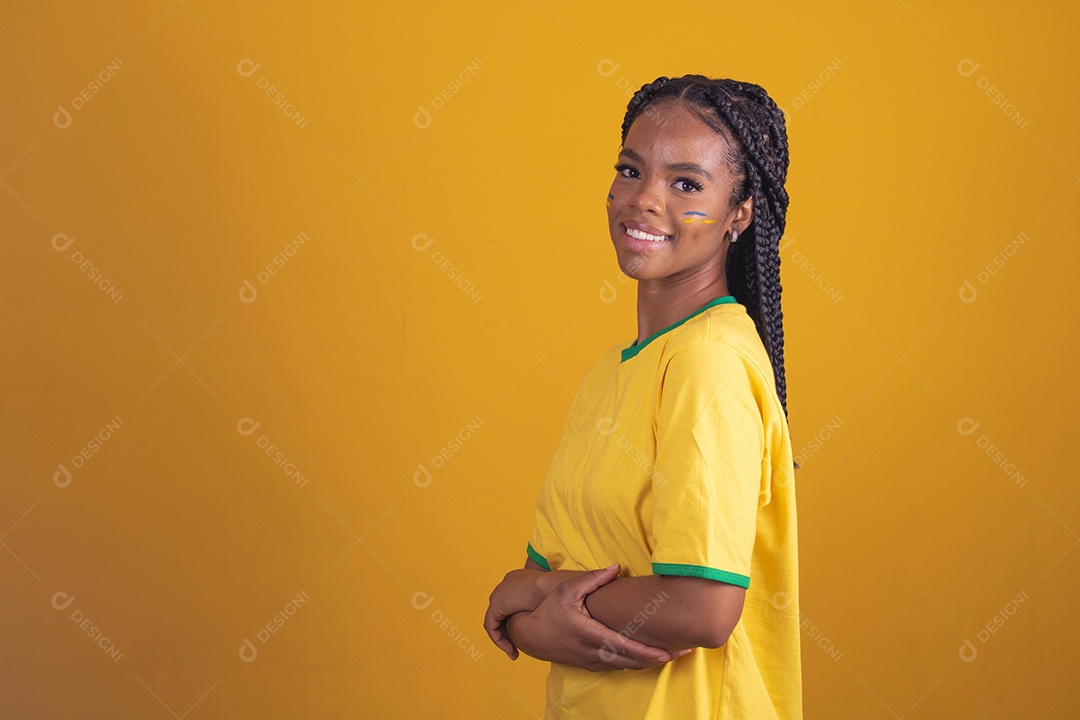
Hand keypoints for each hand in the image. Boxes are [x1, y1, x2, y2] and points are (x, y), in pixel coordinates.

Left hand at [485, 567, 588, 656]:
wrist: (552, 587)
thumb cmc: (557, 593)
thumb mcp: (552, 597)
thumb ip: (546, 605)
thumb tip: (552, 620)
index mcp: (517, 580)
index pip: (511, 604)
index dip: (518, 622)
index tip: (526, 636)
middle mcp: (505, 586)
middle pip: (502, 615)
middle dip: (508, 633)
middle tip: (517, 649)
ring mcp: (499, 594)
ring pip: (495, 622)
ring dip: (503, 639)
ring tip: (514, 653)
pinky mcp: (496, 604)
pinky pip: (491, 626)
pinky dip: (499, 640)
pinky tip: (511, 650)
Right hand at [503, 564, 690, 670]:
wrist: (531, 636)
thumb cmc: (550, 611)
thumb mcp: (568, 591)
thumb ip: (593, 579)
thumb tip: (616, 567)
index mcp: (590, 634)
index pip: (624, 647)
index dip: (647, 652)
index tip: (668, 653)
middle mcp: (594, 652)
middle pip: (632, 661)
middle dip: (658, 658)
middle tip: (683, 652)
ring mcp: (593, 661)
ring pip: (627, 666)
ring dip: (650, 662)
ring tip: (673, 654)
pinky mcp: (592, 665)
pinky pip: (620, 666)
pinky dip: (637, 663)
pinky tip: (651, 657)